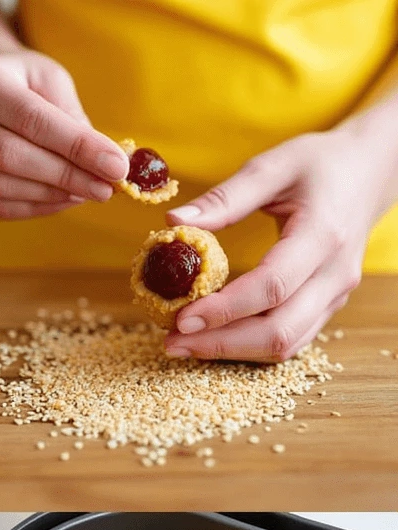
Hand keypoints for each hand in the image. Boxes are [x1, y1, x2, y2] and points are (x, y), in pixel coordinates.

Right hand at [0, 50, 129, 219]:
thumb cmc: (20, 82)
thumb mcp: (49, 81)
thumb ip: (72, 119)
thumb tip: (106, 164)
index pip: (29, 119)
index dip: (75, 146)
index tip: (115, 165)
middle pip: (10, 157)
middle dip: (64, 176)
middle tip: (105, 188)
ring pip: (0, 187)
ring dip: (50, 196)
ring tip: (86, 192)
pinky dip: (34, 209)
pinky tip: (61, 201)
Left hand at [164, 121, 397, 361]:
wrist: (370, 172)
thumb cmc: (321, 164)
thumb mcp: (274, 165)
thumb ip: (225, 197)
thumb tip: (173, 221)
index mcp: (323, 234)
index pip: (272, 286)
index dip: (224, 309)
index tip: (181, 318)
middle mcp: (334, 274)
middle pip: (278, 330)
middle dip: (221, 343)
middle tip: (172, 343)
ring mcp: (335, 295)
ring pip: (284, 344)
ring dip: (231, 352)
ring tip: (184, 345)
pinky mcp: (327, 306)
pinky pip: (289, 340)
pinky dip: (249, 348)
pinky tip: (213, 340)